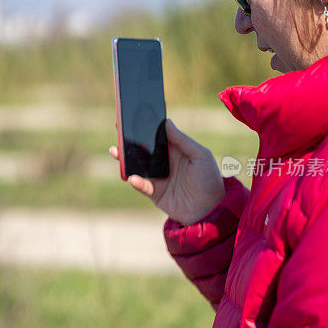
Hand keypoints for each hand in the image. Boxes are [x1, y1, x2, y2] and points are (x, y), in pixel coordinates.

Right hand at [109, 119, 225, 225]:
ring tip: (116, 151)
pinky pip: (142, 185)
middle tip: (119, 129)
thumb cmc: (210, 180)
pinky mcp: (155, 193)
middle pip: (144, 149)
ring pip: (138, 165)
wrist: (211, 210)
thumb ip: (182, 140)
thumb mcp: (200, 156)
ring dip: (126, 159)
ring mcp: (158, 178)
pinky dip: (136, 181)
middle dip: (130, 140)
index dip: (147, 127)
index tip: (134, 116)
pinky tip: (133, 177)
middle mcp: (165, 162)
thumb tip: (166, 122)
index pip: (158, 136)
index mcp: (176, 150)